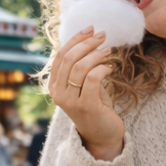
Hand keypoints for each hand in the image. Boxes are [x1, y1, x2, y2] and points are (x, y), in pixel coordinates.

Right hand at [48, 26, 124, 160]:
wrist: (102, 135)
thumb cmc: (95, 106)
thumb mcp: (84, 84)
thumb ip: (81, 66)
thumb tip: (89, 39)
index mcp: (54, 85)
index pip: (60, 55)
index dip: (75, 39)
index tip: (90, 29)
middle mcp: (58, 93)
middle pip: (69, 58)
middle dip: (87, 43)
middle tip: (102, 36)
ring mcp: (70, 101)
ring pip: (79, 67)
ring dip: (96, 54)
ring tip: (109, 51)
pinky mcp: (85, 106)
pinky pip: (92, 79)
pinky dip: (102, 69)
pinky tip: (110, 68)